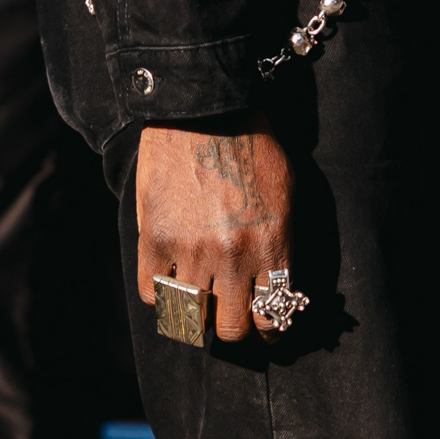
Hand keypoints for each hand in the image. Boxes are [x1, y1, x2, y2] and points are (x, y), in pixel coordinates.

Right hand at [135, 113, 293, 340]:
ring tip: (196, 299)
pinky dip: (160, 295)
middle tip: (228, 312)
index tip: (264, 329)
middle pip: (231, 328)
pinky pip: (152, 293)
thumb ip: (283, 242)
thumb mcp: (287, 191)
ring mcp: (191, 250)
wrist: (204, 108)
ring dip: (194, 311)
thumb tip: (277, 282)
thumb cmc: (252, 143)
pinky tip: (168, 281)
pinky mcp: (156, 238)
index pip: (272, 315)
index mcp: (273, 244)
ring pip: (191, 317)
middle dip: (232, 325)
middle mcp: (233, 256)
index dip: (269, 330)